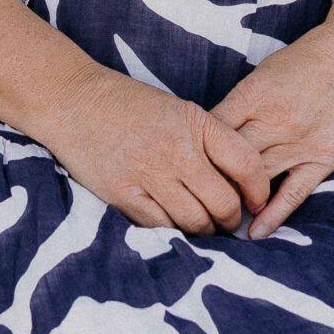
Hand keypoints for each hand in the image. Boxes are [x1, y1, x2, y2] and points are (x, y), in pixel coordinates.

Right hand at [35, 68, 269, 235]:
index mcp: (196, 123)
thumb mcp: (178, 110)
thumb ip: (207, 142)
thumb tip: (236, 183)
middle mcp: (177, 149)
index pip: (246, 164)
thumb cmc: (129, 105)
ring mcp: (149, 173)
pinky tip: (173, 226)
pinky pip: (161, 227)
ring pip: (195, 222)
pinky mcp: (123, 194)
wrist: (74, 100)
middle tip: (228, 222)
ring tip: (202, 227)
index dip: (259, 191)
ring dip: (204, 231)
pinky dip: (172, 232)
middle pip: (224, 202)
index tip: (257, 202)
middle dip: (231, 220)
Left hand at [211, 31, 333, 237]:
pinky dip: (273, 214)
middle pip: (231, 158)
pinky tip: (254, 232)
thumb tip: (209, 132)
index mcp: (255, 94)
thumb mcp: (264, 72)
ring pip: (257, 179)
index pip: (213, 129)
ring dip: (236, 199)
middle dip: (210, 179)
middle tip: (193, 198)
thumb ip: (240, 104)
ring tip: (216, 218)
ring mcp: (299, 142)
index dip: (195, 150)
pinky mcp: (322, 159)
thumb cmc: (306, 62)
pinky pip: (294, 192)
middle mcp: (274, 120)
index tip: (184, 165)